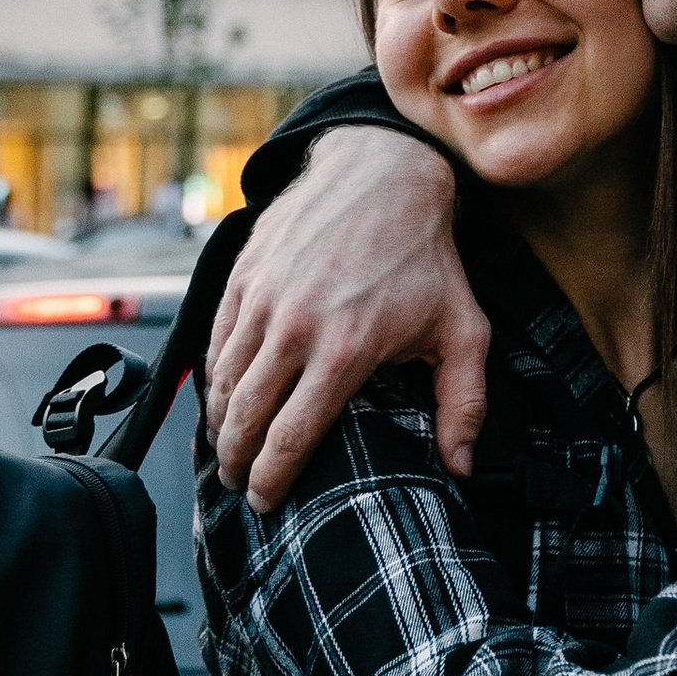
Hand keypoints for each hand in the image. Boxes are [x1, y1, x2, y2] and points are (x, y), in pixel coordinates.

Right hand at [203, 130, 490, 508]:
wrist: (383, 174)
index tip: (268, 502)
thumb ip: (463, 403)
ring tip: (226, 449)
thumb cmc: (426, 258)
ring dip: (219, 423)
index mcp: (346, 350)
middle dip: (238, 461)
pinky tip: (221, 398)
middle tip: (240, 485)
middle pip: (247, 417)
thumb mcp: (462, 330)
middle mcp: (296, 327)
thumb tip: (461, 467)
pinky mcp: (243, 275)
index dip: (273, 479)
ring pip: (223, 380)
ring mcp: (263, 299)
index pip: (292, 437)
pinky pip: (215, 340)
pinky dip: (213, 377)